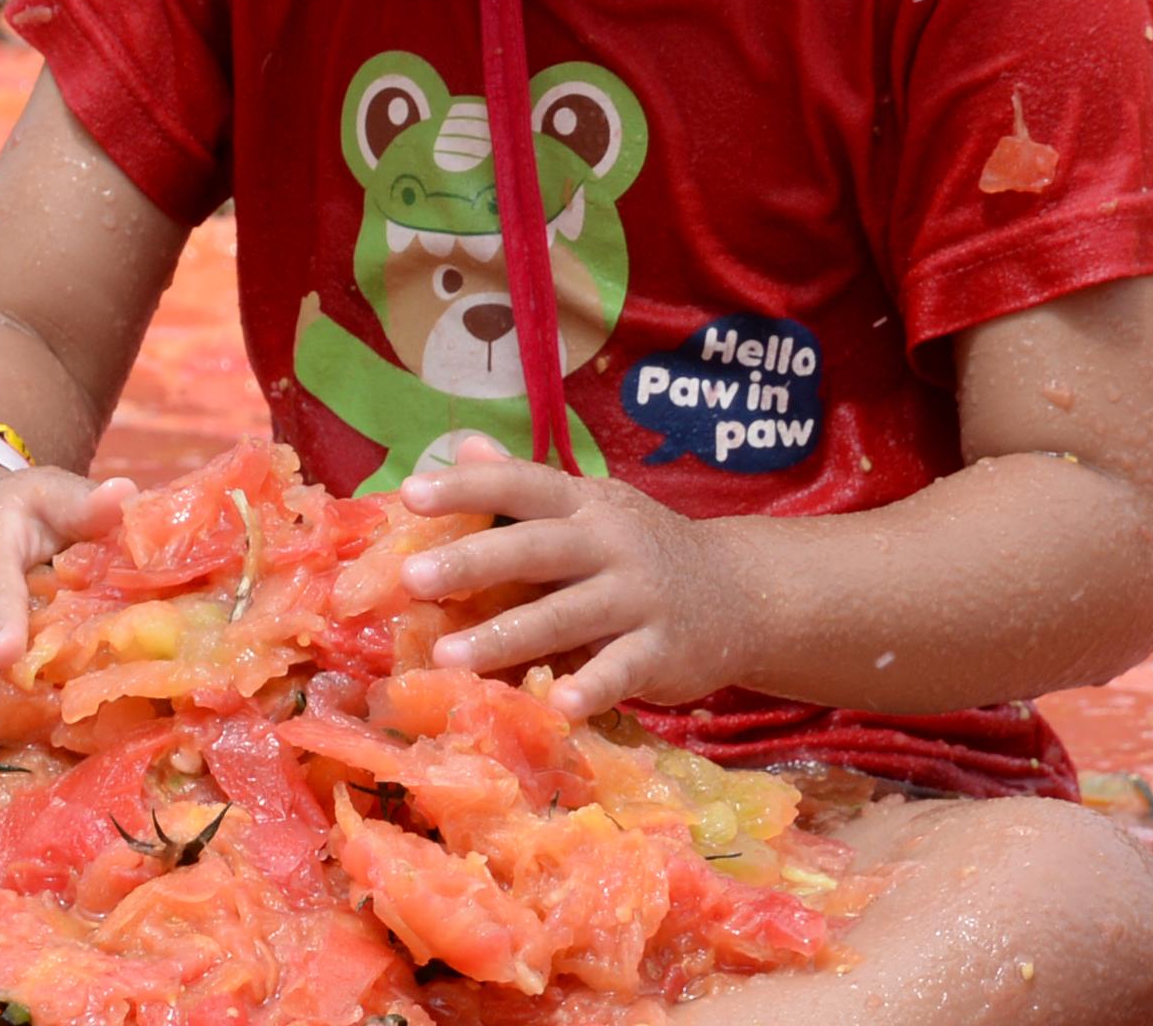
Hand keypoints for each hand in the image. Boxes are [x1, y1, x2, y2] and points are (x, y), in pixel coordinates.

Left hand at [396, 436, 737, 719]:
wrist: (743, 593)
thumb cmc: (641, 552)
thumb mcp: (592, 507)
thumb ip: (528, 486)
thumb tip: (464, 446)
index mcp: (585, 504)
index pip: (521, 486)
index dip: (466, 487)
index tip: (408, 494)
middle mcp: (610, 543)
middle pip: (535, 549)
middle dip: (472, 561)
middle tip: (412, 578)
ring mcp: (639, 597)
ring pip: (565, 615)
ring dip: (506, 636)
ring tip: (448, 659)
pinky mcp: (662, 650)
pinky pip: (621, 670)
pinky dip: (592, 687)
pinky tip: (558, 705)